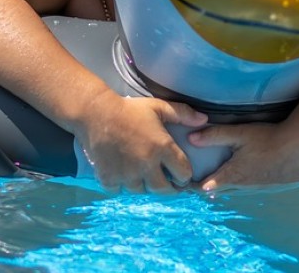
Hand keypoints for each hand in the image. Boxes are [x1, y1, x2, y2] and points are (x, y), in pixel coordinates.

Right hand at [74, 92, 206, 193]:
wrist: (95, 112)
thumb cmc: (129, 109)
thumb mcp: (158, 107)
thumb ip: (182, 114)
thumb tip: (204, 119)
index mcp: (162, 148)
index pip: (183, 174)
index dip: (184, 175)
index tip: (180, 172)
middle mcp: (146, 165)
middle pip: (164, 190)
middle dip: (167, 187)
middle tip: (165, 181)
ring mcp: (127, 174)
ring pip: (141, 191)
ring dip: (143, 184)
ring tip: (141, 174)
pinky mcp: (109, 178)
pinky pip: (119, 190)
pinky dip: (121, 185)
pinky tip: (121, 173)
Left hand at [188, 122, 298, 193]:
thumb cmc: (268, 138)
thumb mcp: (238, 134)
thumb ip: (214, 135)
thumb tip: (190, 138)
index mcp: (233, 174)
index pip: (207, 186)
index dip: (194, 186)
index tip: (184, 184)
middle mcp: (246, 186)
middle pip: (223, 189)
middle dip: (212, 186)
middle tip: (199, 182)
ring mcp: (262, 188)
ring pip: (241, 189)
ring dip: (232, 184)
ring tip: (223, 178)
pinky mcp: (277, 186)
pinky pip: (259, 187)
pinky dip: (252, 182)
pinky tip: (255, 173)